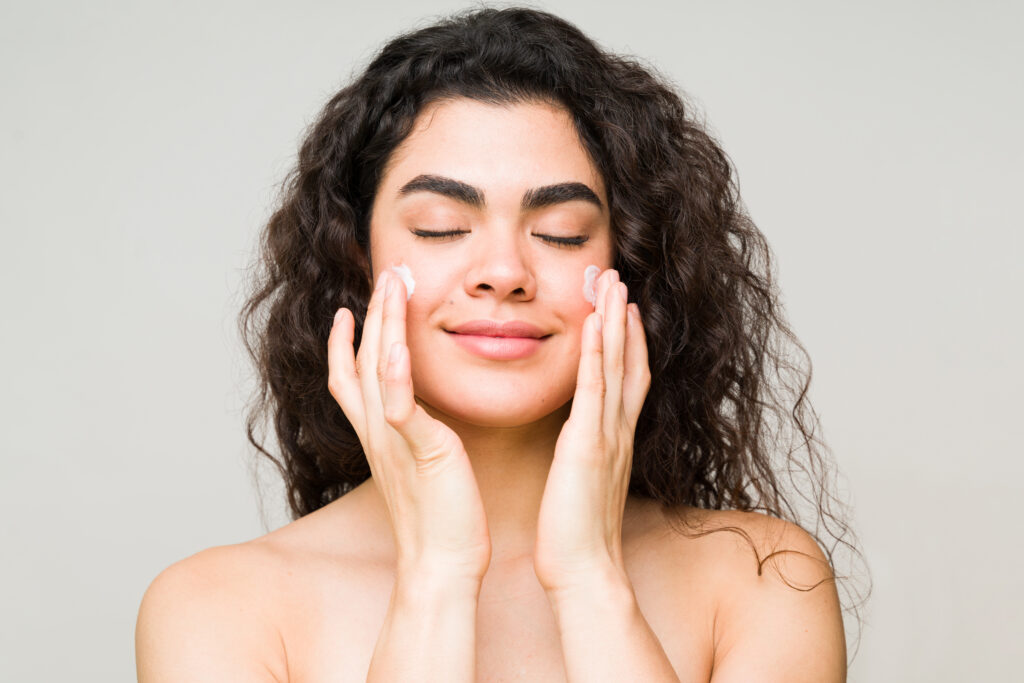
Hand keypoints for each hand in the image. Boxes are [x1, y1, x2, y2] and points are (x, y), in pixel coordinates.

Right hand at [328, 268, 491, 580]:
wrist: (442, 565)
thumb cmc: (441, 520)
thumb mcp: (421, 466)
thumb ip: (416, 436)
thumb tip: (420, 418)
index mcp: (379, 437)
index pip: (350, 380)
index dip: (344, 344)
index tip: (348, 310)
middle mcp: (377, 434)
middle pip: (361, 361)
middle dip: (372, 314)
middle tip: (385, 274)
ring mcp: (395, 441)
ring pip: (376, 372)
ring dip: (382, 325)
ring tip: (393, 286)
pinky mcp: (421, 451)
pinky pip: (401, 407)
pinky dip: (394, 374)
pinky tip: (396, 345)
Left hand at [533, 268, 651, 593]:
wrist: (583, 571)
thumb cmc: (577, 533)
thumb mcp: (583, 482)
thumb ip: (586, 454)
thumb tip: (580, 441)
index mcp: (614, 439)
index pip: (627, 379)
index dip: (628, 340)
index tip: (623, 306)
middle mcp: (617, 432)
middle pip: (627, 362)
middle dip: (624, 318)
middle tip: (619, 278)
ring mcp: (606, 437)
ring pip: (614, 367)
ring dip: (614, 322)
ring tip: (611, 283)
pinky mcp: (587, 447)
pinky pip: (593, 391)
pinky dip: (596, 355)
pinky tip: (594, 324)